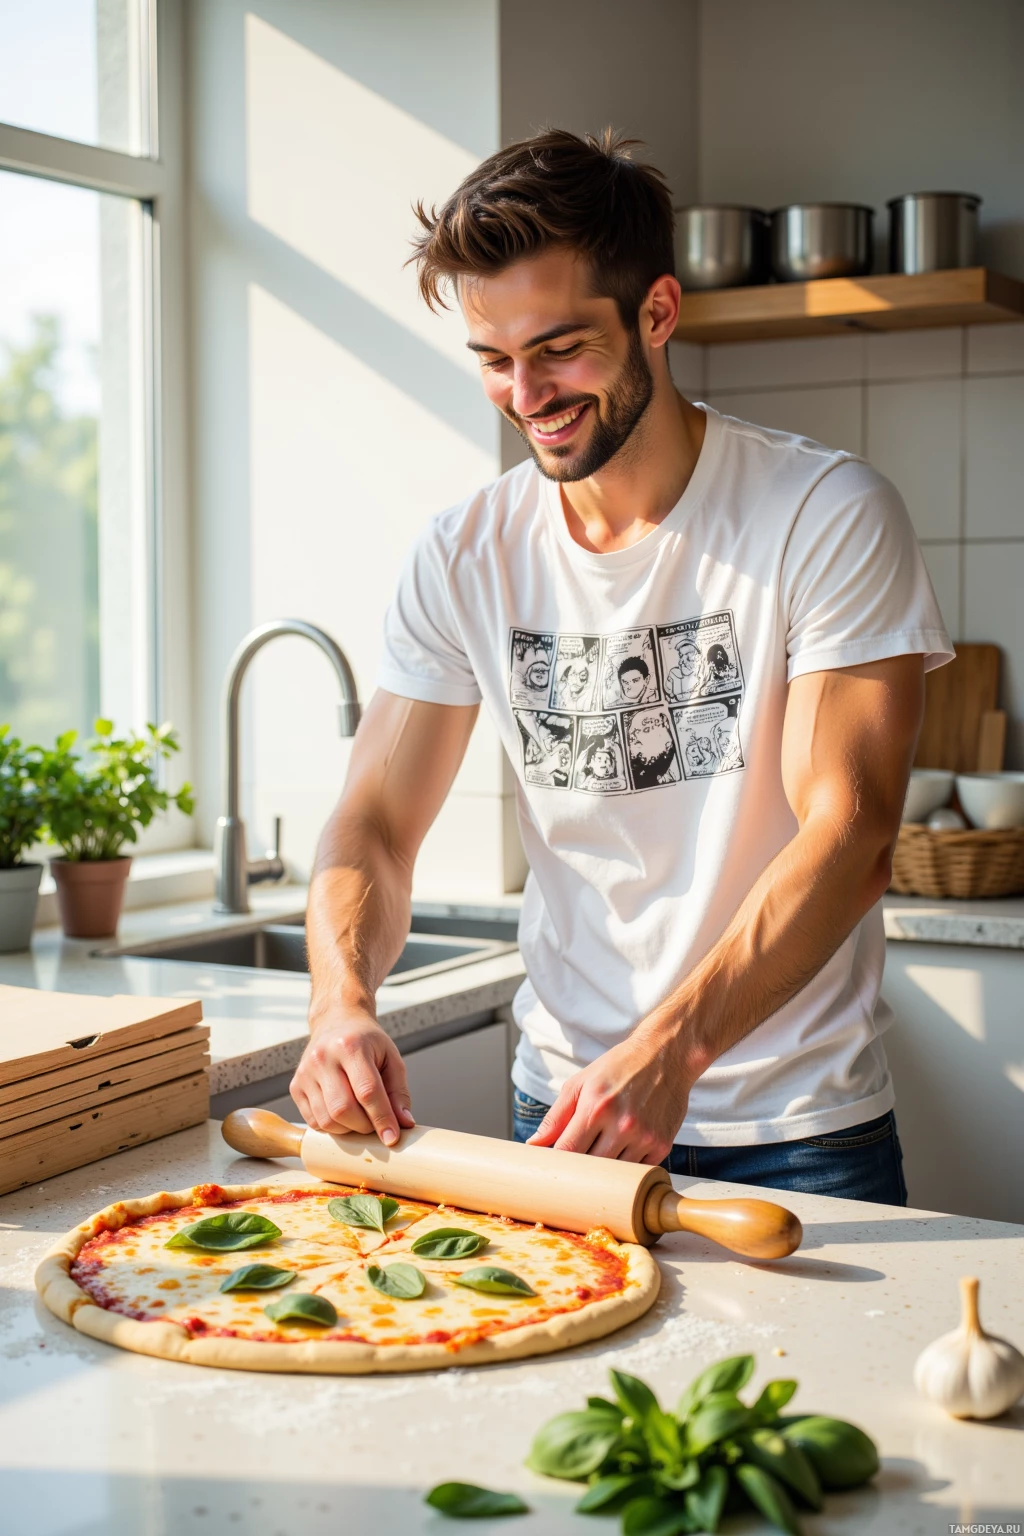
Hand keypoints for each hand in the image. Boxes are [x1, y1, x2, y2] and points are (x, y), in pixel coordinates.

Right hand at [290, 1007, 415, 1145]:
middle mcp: (323, 1057)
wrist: (337, 1022)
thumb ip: (399, 1092)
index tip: (392, 1138)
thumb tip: (404, 1124)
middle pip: (343, 1109)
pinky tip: (343, 1115)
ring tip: (360, 1118)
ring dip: (348, 1130)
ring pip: (326, 1120)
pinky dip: (332, 1127)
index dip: (382, 1118)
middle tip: (376, 1124)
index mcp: (351, 1046)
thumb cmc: (367, 1041)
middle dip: (364, 1127)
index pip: (367, 1091)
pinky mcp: (295, 1086)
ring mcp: (305, 1072)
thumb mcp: (391, 1058)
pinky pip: (313, 1121)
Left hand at [527, 1025, 691, 1163]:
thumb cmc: (619, 1067)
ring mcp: (644, 1137)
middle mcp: (622, 1124)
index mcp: (595, 1107)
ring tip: (602, 1148)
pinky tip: (625, 1146)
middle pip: (591, 1167)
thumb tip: (534, 1144)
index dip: (557, 1162)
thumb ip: (555, 1117)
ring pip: (614, 1174)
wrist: (665, 1055)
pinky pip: (636, 1170)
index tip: (553, 1165)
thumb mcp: (580, 1083)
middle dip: (580, 1166)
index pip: (567, 1151)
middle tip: (578, 1158)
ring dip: (605, 1167)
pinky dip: (627, 1164)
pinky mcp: (662, 1145)